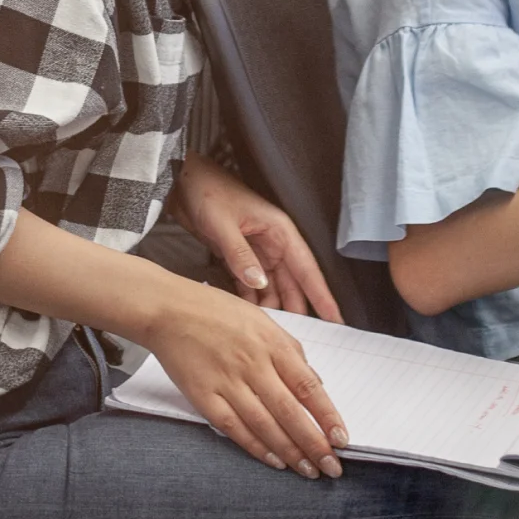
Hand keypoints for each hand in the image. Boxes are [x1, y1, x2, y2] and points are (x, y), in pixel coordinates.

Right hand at [138, 281, 348, 478]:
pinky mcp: (204, 396)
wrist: (168, 310)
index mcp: (271, 343)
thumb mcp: (262, 320)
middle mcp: (252, 364)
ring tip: (308, 470)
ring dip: (289, 452)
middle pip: (290, 411)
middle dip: (315, 444)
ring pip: (265, 425)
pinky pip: (234, 428)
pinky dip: (256, 447)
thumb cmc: (217, 312)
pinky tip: (273, 461)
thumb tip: (315, 382)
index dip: (327, 416)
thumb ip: (290, 350)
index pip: (308, 385)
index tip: (342, 438)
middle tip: (332, 467)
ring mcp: (227, 382)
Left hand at [170, 154, 344, 322]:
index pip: (307, 269)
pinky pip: (251, 285)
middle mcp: (274, 244)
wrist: (183, 181)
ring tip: (271, 332)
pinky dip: (251, 301)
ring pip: (272, 288)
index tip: (336, 319)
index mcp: (280, 231)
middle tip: (299, 338)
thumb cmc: (208, 191)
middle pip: (292, 284)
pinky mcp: (240, 258)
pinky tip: (250, 318)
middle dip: (296, 310)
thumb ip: (240, 254)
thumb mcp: (223, 224)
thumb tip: (259, 283)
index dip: (322, 295)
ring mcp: (257, 252)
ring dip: (272, 308)